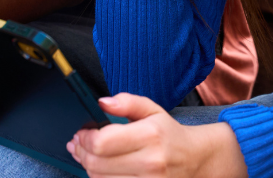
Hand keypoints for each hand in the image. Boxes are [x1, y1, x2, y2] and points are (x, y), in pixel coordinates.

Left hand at [68, 94, 246, 177]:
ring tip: (88, 154)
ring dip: (88, 166)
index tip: (82, 132)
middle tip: (78, 143)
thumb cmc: (169, 134)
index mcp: (150, 136)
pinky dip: (101, 177)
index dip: (85, 138)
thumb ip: (127, 102)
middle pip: (96, 163)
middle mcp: (150, 162)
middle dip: (81, 152)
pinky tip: (101, 167)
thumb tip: (102, 102)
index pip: (102, 142)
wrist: (194, 159)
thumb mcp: (152, 110)